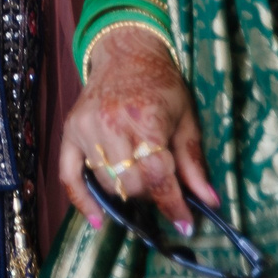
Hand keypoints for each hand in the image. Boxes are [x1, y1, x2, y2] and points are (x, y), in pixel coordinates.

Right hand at [59, 24, 213, 233]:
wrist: (124, 54)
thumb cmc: (161, 85)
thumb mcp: (186, 119)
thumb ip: (193, 161)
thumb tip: (208, 201)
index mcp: (143, 118)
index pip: (157, 174)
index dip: (174, 204)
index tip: (185, 223)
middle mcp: (110, 123)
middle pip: (131, 182)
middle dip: (151, 194)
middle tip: (163, 189)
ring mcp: (85, 127)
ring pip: (107, 182)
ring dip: (127, 192)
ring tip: (141, 185)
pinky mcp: (70, 131)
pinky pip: (69, 175)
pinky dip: (83, 200)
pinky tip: (99, 219)